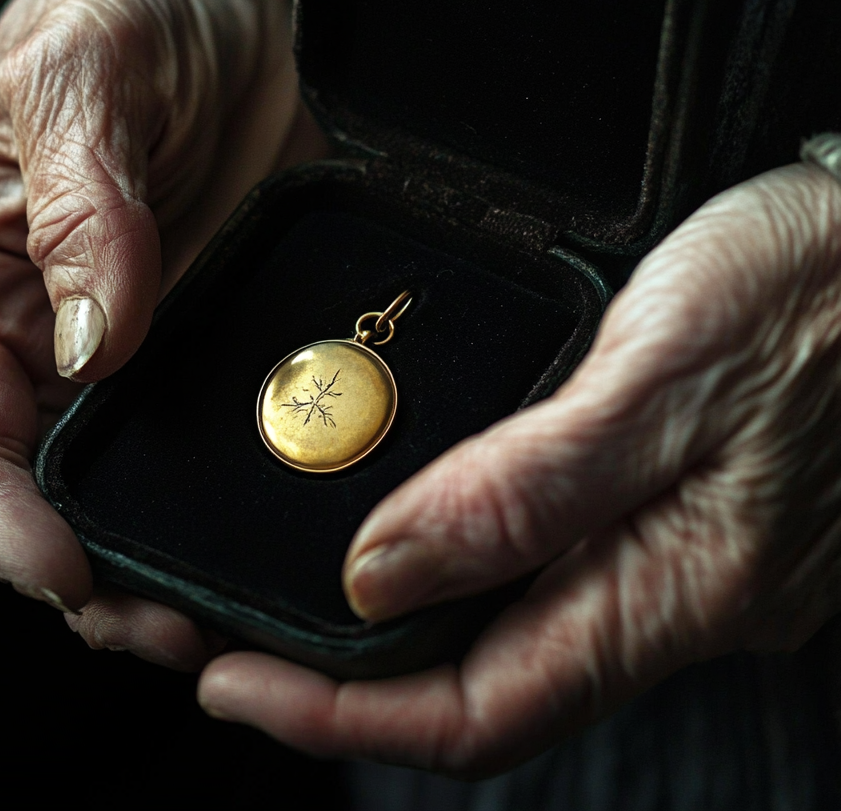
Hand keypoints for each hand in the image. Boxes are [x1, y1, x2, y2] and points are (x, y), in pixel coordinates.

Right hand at [0, 0, 317, 665]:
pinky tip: (298, 513)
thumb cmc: (117, 8)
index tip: (68, 574)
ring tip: (241, 602)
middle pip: (60, 491)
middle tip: (179, 625)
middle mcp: (58, 335)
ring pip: (147, 481)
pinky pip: (236, 426)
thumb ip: (79, 207)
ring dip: (182, 552)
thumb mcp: (81, 75)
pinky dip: (253, 485)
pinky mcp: (227, 330)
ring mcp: (150, 342)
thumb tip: (97, 338)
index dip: (5, 525)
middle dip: (106, 576)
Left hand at [198, 163, 840, 771]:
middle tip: (218, 634)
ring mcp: (668, 553)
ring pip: (498, 628)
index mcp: (674, 584)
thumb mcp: (665, 366)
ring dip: (382, 620)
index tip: (227, 682)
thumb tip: (380, 575)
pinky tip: (397, 528)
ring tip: (274, 590)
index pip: (477, 707)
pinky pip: (536, 564)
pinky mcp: (662, 502)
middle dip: (336, 677)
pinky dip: (447, 561)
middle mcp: (666, 592)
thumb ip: (528, 484)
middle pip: (474, 680)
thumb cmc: (816, 286)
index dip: (337, 714)